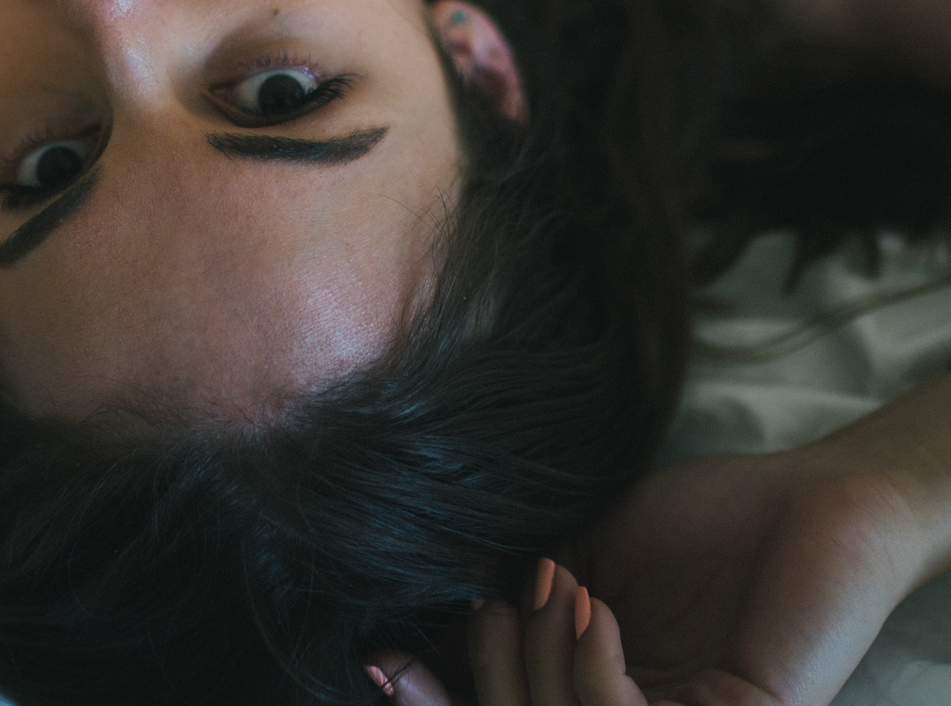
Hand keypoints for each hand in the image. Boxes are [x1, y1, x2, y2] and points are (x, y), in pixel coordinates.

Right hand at [365, 380, 946, 705]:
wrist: (806, 503)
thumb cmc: (706, 525)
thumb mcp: (587, 553)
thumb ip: (520, 590)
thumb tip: (433, 610)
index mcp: (599, 701)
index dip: (435, 701)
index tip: (382, 659)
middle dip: (491, 673)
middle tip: (505, 596)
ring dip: (541, 662)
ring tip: (560, 585)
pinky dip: (591, 672)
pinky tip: (595, 607)